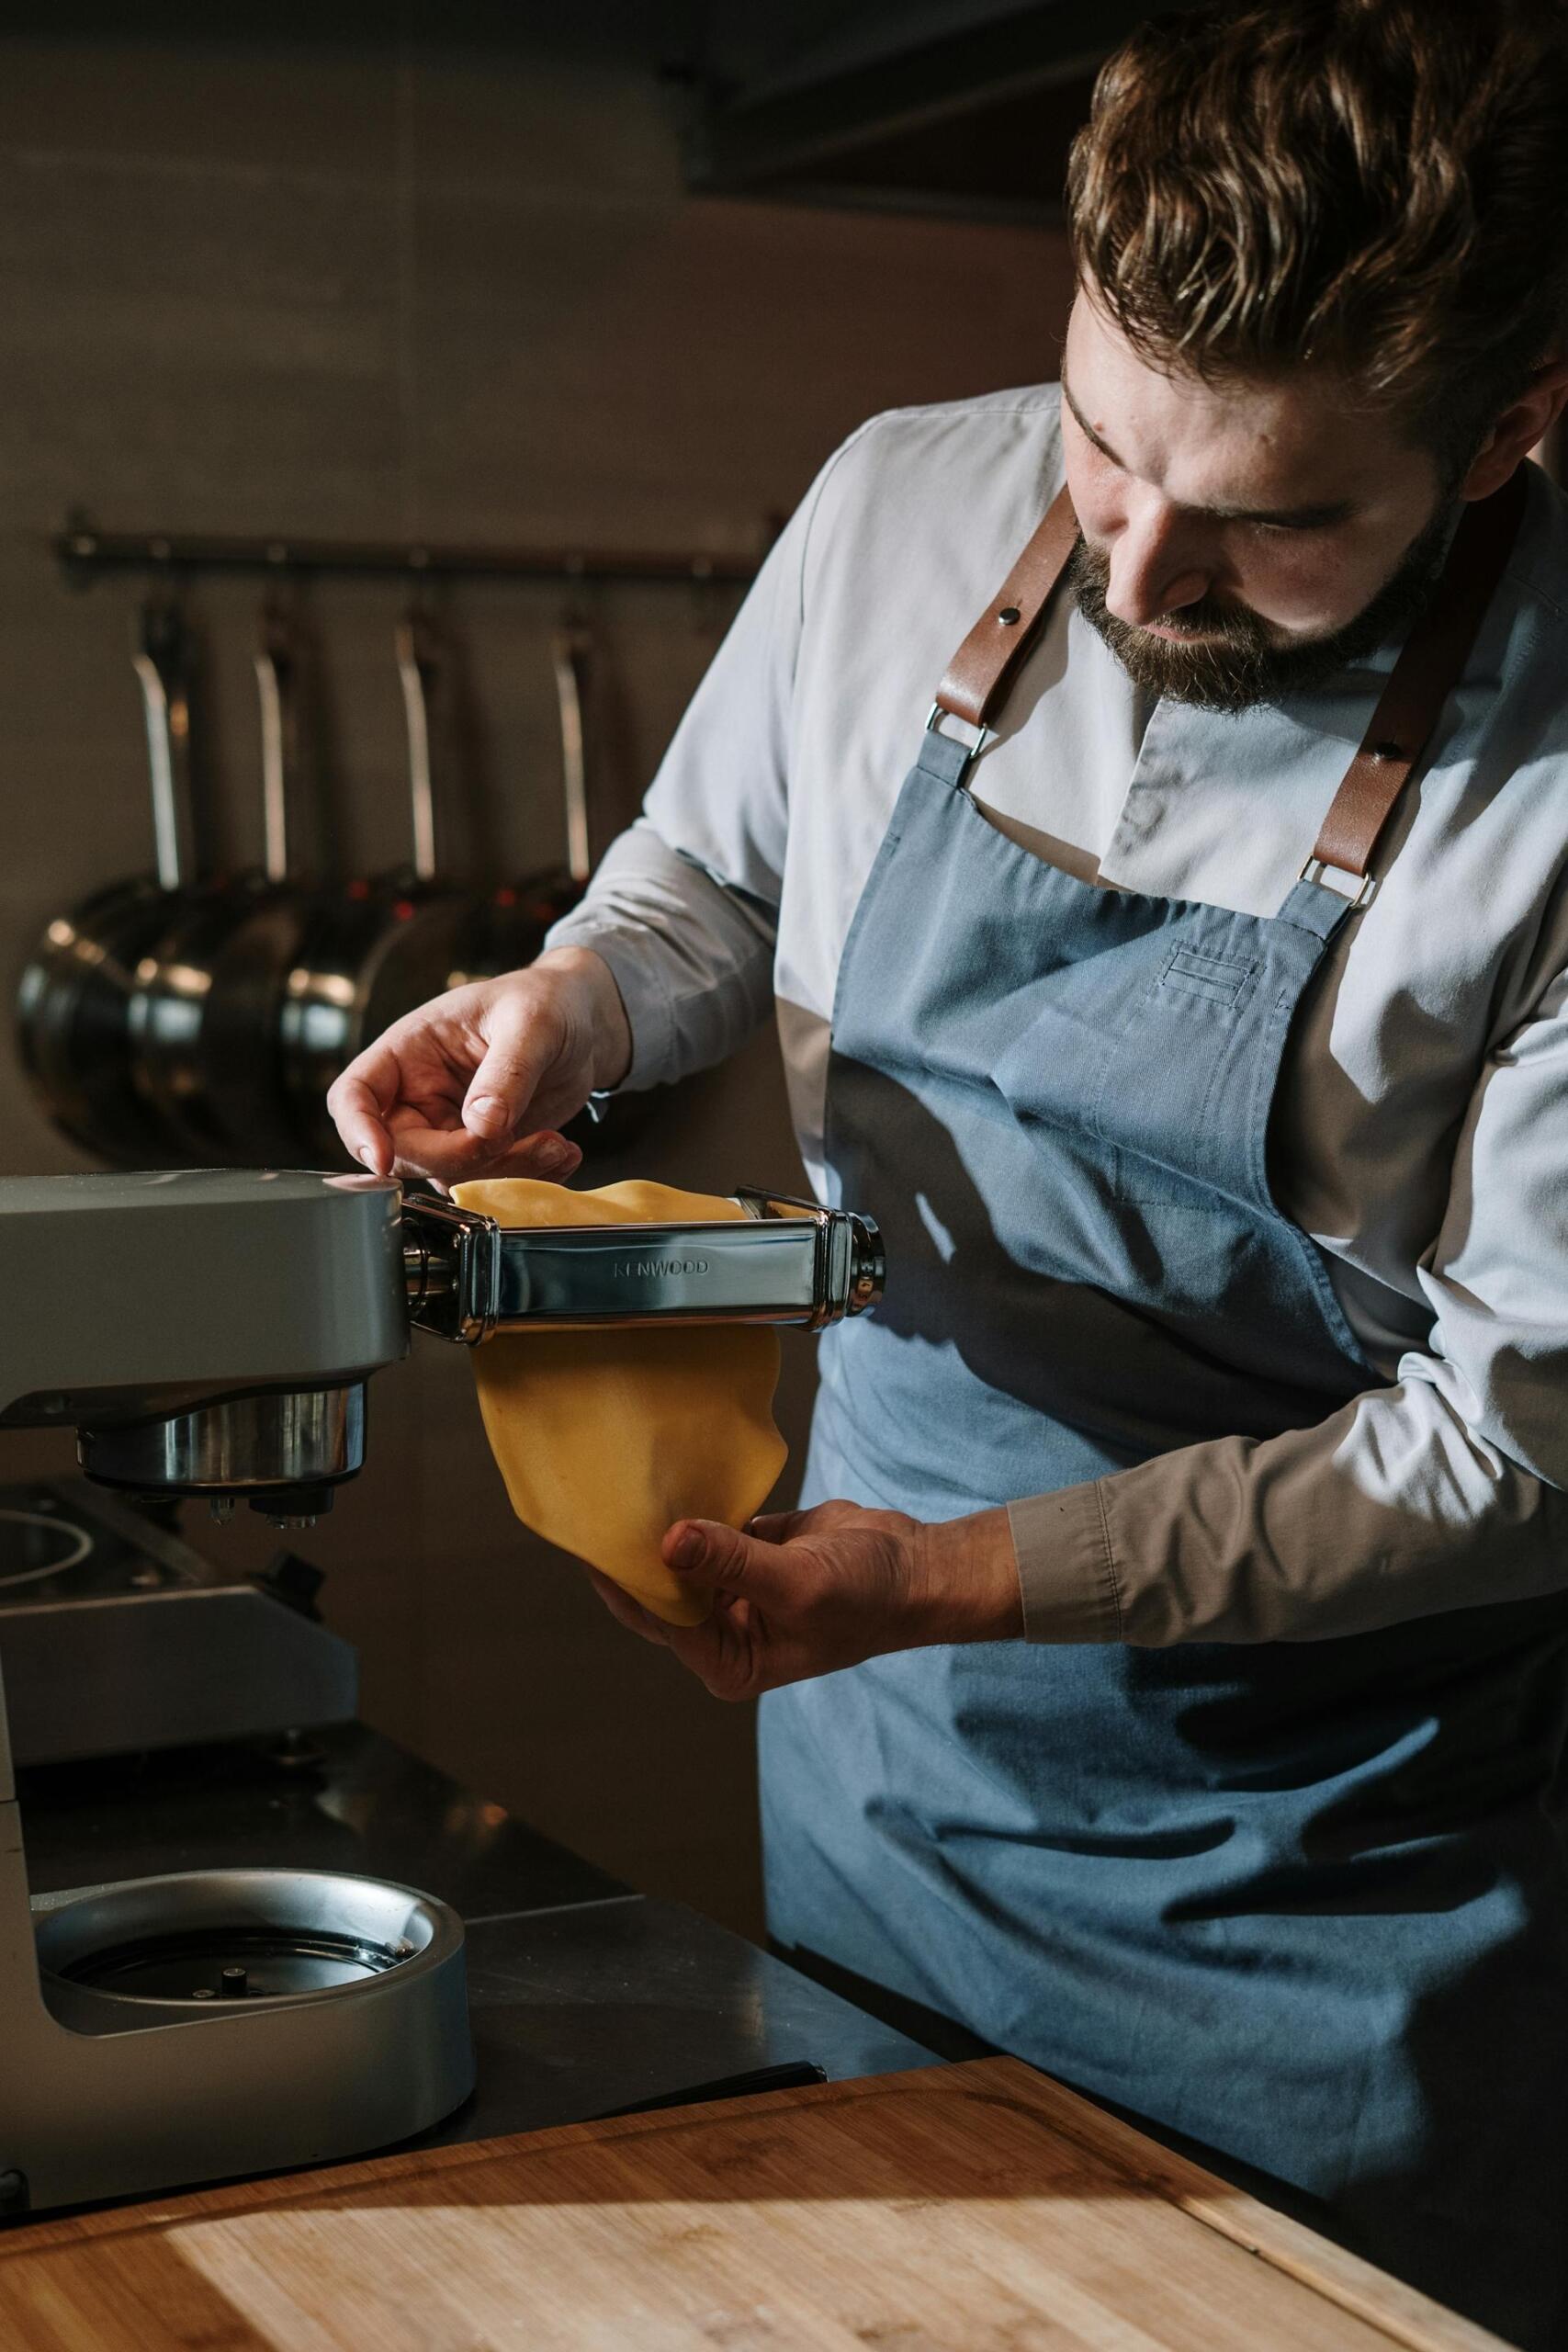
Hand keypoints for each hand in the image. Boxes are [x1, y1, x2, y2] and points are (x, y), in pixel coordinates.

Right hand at [326, 947, 631, 1184]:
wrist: (584, 1023)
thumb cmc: (545, 1002)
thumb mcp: (531, 1022)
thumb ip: (506, 1072)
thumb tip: (482, 1126)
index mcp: (409, 1051)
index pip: (354, 1095)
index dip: (359, 1130)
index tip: (382, 1158)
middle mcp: (419, 1094)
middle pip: (404, 1151)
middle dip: (460, 1156)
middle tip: (517, 1139)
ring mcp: (450, 1127)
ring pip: (450, 1175)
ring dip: (503, 1170)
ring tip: (554, 1145)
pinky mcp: (483, 1150)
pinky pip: (488, 1182)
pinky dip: (527, 1177)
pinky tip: (561, 1153)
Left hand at [588, 1498, 1022, 1699]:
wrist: (916, 1568)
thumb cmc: (867, 1595)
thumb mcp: (797, 1582)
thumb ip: (731, 1561)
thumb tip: (668, 1541)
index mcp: (731, 1662)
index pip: (664, 1621)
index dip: (630, 1582)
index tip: (597, 1541)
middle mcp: (727, 1633)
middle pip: (664, 1592)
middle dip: (636, 1556)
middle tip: (598, 1508)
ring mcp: (736, 1593)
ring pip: (683, 1558)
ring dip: (663, 1529)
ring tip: (623, 1488)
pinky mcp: (749, 1555)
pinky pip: (709, 1531)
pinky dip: (695, 1510)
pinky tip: (668, 1479)